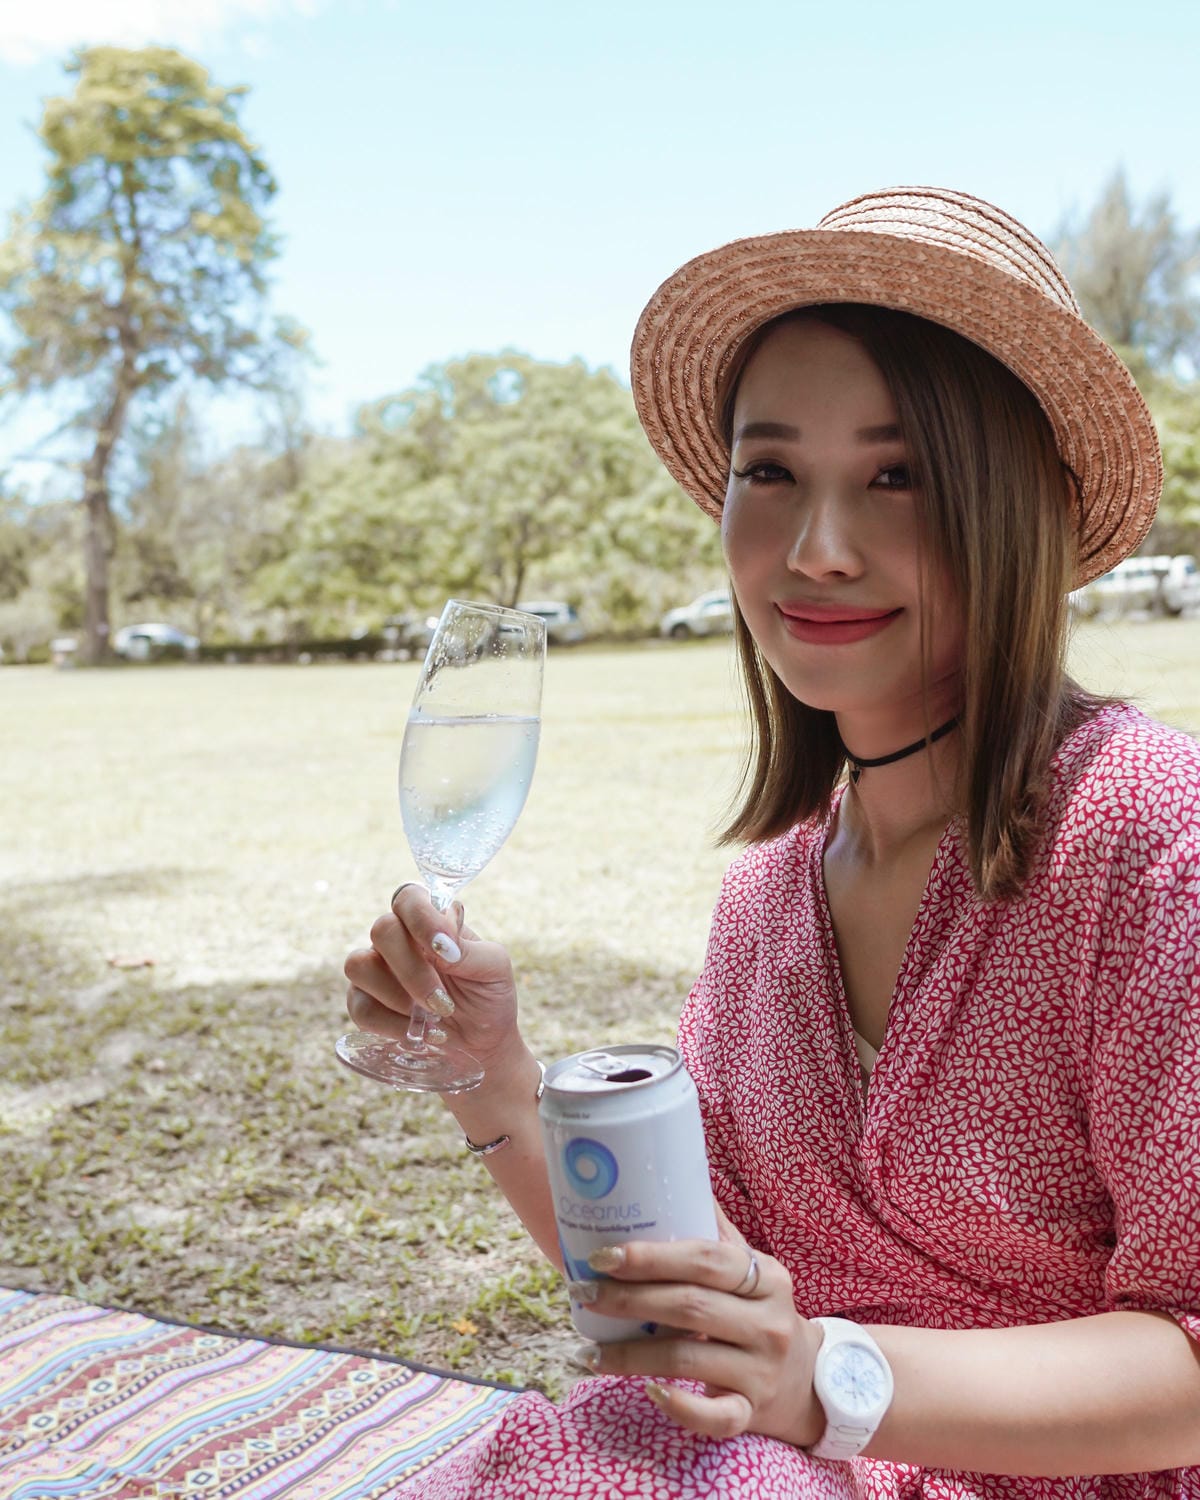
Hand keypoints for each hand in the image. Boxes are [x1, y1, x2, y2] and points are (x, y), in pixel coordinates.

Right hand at [343, 884, 524, 1075]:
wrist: (481, 1043)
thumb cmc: (488, 995)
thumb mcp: (494, 969)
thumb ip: (470, 950)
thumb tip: (440, 942)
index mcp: (429, 921)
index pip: (409, 898)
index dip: (421, 918)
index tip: (445, 951)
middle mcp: (398, 939)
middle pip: (383, 929)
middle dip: (413, 971)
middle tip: (443, 1002)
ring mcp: (376, 970)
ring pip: (359, 965)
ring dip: (398, 996)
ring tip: (432, 1017)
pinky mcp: (363, 1003)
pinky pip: (359, 1006)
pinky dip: (391, 1024)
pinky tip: (417, 1033)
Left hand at [577, 1204, 824, 1446]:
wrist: (810, 1382)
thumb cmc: (762, 1313)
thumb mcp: (752, 1271)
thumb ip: (716, 1232)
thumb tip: (669, 1171)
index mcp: (765, 1276)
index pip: (704, 1259)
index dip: (650, 1256)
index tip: (602, 1255)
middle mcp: (767, 1322)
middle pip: (689, 1306)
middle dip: (627, 1300)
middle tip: (582, 1294)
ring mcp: (761, 1370)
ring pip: (687, 1360)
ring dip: (629, 1355)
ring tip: (586, 1350)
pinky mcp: (752, 1412)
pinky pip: (714, 1417)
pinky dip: (680, 1407)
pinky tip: (647, 1392)